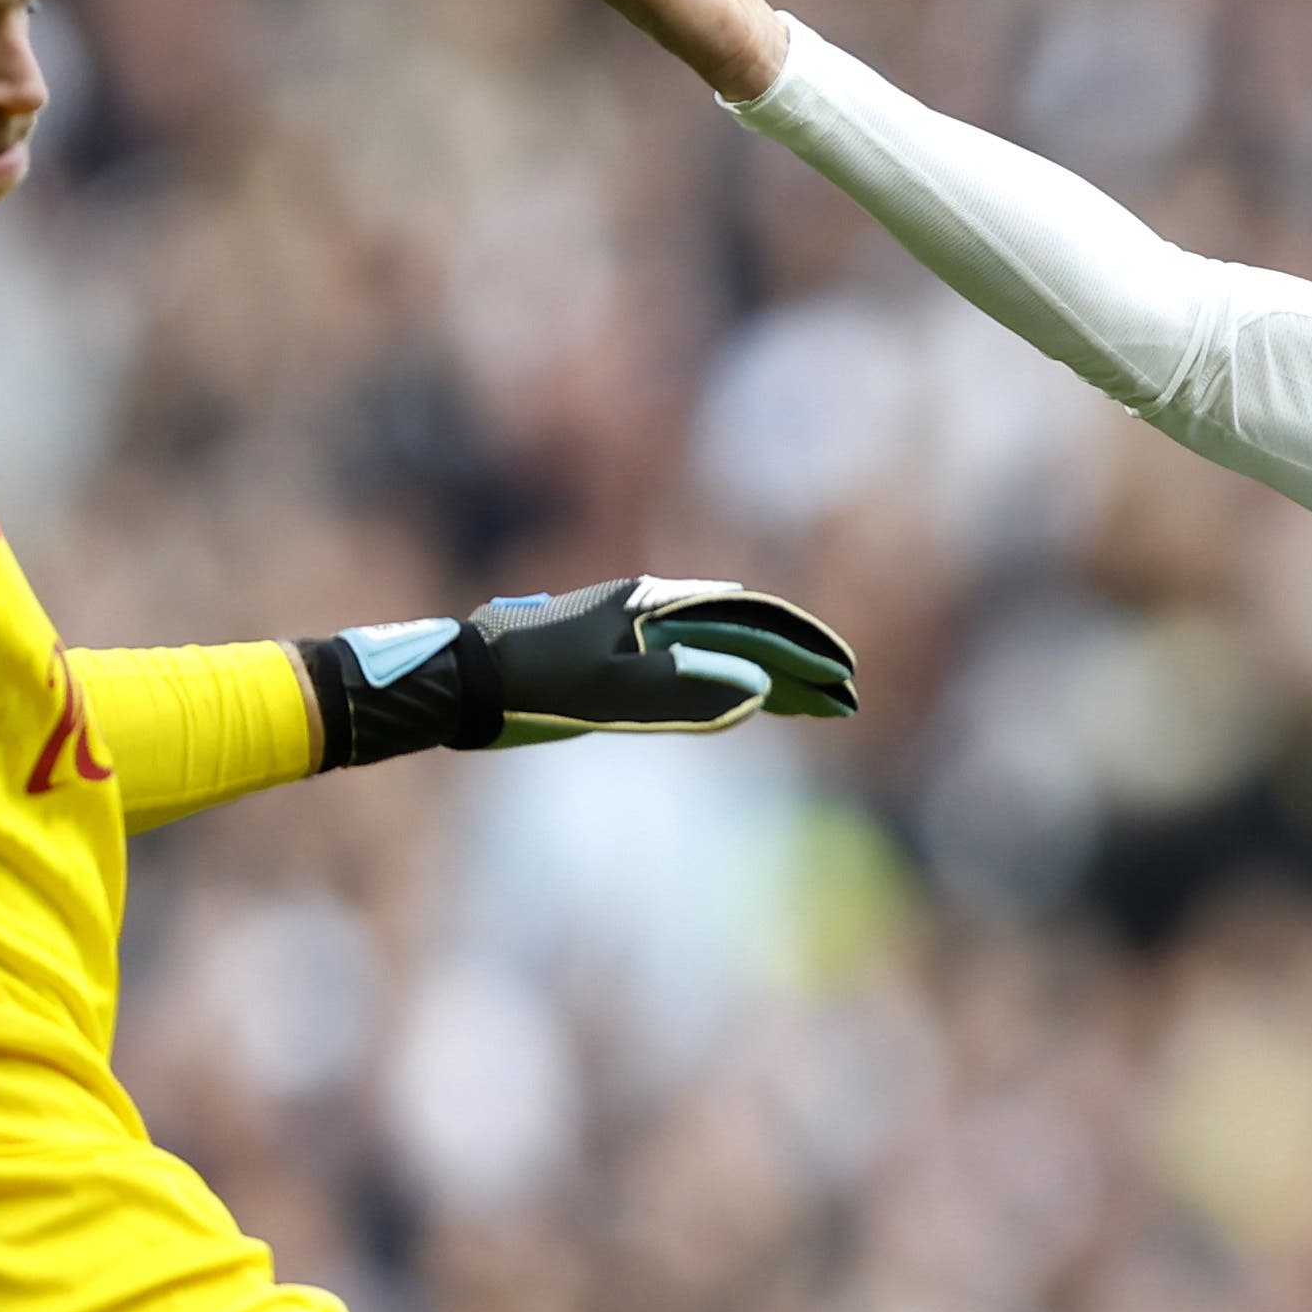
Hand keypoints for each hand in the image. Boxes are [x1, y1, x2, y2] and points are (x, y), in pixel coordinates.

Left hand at [471, 575, 860, 741]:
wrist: (468, 681)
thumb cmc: (534, 686)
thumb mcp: (612, 694)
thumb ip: (685, 689)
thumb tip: (756, 688)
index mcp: (655, 606)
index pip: (748, 619)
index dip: (800, 649)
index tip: (842, 678)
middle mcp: (652, 610)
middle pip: (740, 632)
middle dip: (796, 666)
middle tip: (844, 700)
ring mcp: (636, 632)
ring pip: (719, 648)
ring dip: (768, 676)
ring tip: (811, 705)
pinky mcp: (619, 657)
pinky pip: (692, 664)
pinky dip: (730, 681)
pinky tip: (748, 697)